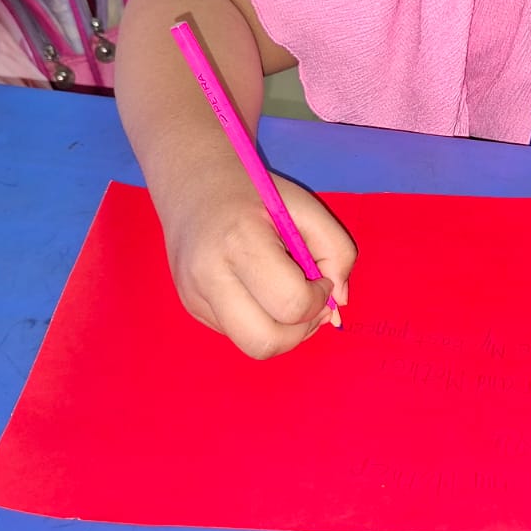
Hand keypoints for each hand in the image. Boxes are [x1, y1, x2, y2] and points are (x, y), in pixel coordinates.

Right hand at [160, 173, 355, 359]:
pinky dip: (261, 322)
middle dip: (300, 332)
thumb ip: (337, 250)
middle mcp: (209, 276)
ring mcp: (195, 297)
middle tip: (311, 304)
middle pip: (265, 343)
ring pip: (252, 347)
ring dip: (283, 333)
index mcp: (240, 242)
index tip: (320, 277)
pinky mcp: (190, 308)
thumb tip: (339, 303)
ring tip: (289, 300)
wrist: (192, 184)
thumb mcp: (305, 207)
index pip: (291, 303)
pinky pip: (237, 335)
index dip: (319, 298)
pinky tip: (261, 291)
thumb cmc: (254, 192)